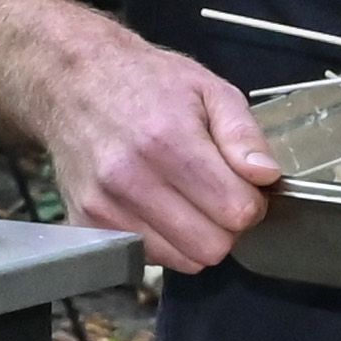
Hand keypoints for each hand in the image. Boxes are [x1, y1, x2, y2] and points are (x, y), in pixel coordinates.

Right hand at [35, 29, 284, 272]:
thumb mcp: (210, 90)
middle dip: (227, 227)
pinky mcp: (86, 221)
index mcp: (169, 142)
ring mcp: (104, 205)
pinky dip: (163, 241)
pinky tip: (159, 207)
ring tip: (187, 199)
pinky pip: (146, 257)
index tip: (243, 186)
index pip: (236, 212)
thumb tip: (266, 176)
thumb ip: (244, 135)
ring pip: (181, 260)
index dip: (252, 203)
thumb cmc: (146, 82)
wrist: (74, 80)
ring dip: (195, 238)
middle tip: (218, 196)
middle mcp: (131, 178)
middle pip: (211, 247)